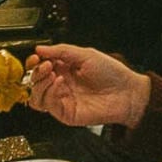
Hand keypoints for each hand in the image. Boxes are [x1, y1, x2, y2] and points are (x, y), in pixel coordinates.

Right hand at [19, 42, 146, 131]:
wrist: (126, 92)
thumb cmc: (112, 73)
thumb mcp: (85, 54)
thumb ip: (61, 51)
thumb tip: (40, 48)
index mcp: (65, 69)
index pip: (40, 67)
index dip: (35, 62)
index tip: (36, 57)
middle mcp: (61, 85)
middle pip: (35, 82)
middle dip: (36, 71)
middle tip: (46, 65)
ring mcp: (62, 100)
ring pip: (36, 97)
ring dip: (39, 84)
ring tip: (52, 74)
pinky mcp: (66, 113)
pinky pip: (48, 105)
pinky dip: (50, 92)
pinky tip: (60, 83)